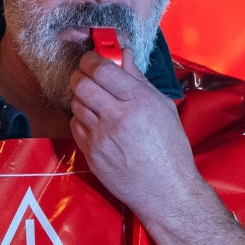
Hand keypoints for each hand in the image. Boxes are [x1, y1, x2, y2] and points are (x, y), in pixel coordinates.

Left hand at [69, 44, 198, 218]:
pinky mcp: (90, 153)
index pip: (102, 69)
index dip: (92, 59)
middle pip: (81, 84)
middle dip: (81, 75)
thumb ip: (139, 79)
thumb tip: (123, 54)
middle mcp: (118, 117)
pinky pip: (74, 125)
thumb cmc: (170, 148)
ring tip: (95, 101)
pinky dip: (81, 119)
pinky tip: (95, 122)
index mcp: (140, 101)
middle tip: (88, 76)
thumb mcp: (163, 107)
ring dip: (81, 97)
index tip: (92, 58)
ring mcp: (101, 136)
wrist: (165, 189)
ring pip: (75, 103)